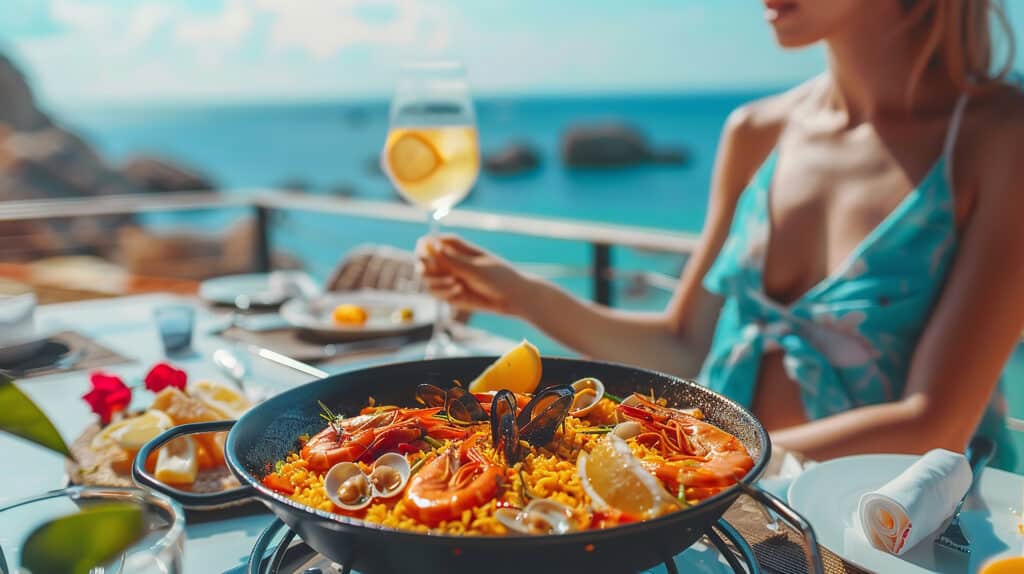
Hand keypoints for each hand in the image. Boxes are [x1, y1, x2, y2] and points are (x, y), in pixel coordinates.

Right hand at [416, 234, 532, 315]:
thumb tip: (432, 246)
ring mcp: (448, 278)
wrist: (511, 298)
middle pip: (423, 261)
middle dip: (424, 267)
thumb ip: (453, 260)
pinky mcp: (449, 294)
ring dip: (437, 282)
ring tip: (455, 284)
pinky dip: (444, 293)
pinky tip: (459, 291)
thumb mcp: (476, 268)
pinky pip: (436, 293)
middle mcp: (449, 262)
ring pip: (427, 279)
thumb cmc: (498, 276)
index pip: (431, 242)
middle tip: (429, 271)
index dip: (423, 247)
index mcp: (456, 248)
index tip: (424, 253)